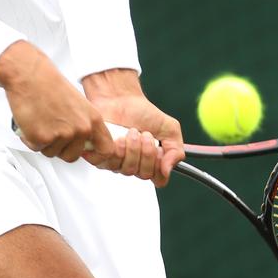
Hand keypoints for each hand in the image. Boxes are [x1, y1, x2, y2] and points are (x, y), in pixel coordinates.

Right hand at [0, 41, 116, 162]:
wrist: (29, 74)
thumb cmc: (49, 84)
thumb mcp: (78, 103)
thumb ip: (83, 123)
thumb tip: (83, 141)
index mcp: (93, 119)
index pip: (105, 149)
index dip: (95, 156)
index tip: (86, 154)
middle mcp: (81, 128)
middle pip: (73, 156)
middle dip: (60, 147)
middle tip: (52, 129)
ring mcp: (62, 135)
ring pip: (53, 153)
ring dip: (44, 142)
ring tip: (41, 120)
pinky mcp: (43, 138)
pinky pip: (37, 148)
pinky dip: (30, 138)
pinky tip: (31, 122)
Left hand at [82, 68, 184, 186]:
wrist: (120, 98)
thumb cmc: (143, 112)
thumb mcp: (170, 128)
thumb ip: (176, 150)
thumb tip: (167, 170)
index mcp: (152, 162)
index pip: (159, 180)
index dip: (160, 166)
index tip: (160, 149)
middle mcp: (134, 165)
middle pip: (143, 174)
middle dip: (146, 152)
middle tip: (145, 134)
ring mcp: (118, 163)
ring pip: (127, 170)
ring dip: (132, 148)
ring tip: (131, 132)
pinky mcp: (101, 156)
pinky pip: (110, 163)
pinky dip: (117, 149)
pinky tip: (118, 137)